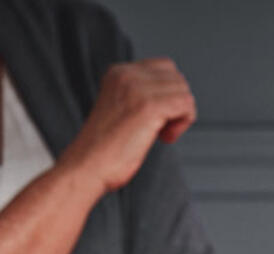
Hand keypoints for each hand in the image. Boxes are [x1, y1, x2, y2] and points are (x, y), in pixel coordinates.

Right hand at [59, 58, 196, 196]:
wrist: (87, 165)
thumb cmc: (106, 147)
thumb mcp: (122, 108)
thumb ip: (142, 95)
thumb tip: (176, 96)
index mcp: (118, 72)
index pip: (165, 67)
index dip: (169, 95)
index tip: (157, 117)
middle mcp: (127, 74)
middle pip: (178, 79)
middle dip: (177, 105)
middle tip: (161, 128)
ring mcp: (137, 88)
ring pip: (184, 92)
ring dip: (181, 116)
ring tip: (160, 134)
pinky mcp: (148, 106)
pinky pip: (186, 105)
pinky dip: (183, 124)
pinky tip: (165, 137)